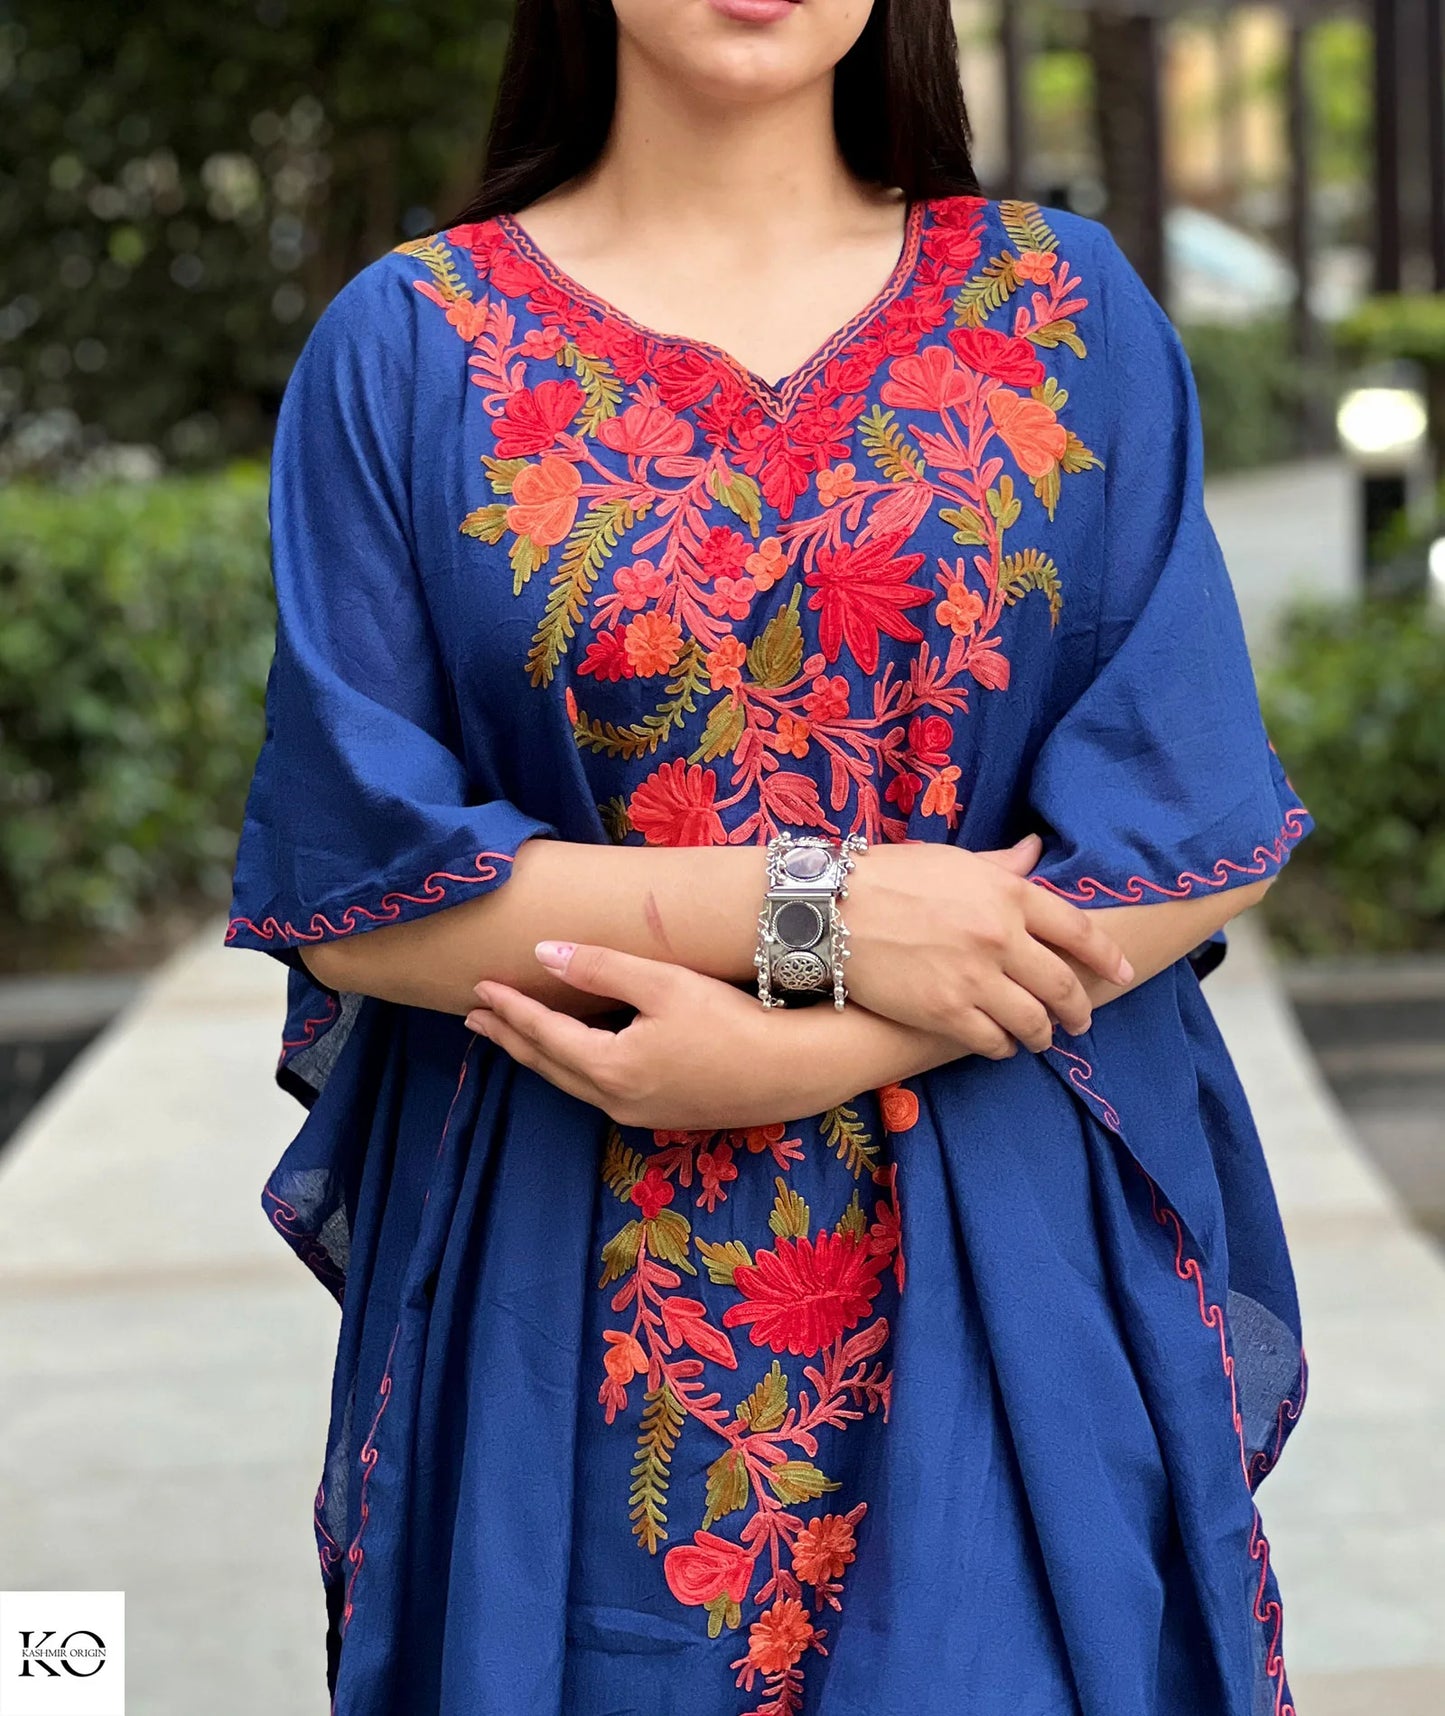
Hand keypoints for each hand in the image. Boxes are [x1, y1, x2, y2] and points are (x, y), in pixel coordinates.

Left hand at [464, 941, 959, 1130]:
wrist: (796, 1070)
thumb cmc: (733, 1018)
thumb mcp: (663, 982)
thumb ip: (599, 968)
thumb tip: (543, 953)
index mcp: (611, 1068)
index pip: (543, 1035)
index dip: (509, 1009)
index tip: (479, 988)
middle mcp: (617, 1100)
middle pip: (549, 1066)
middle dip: (510, 1039)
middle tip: (475, 1017)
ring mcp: (641, 1114)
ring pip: (573, 1083)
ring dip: (539, 1056)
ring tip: (514, 1036)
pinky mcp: (665, 1116)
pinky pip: (600, 1090)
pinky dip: (573, 1069)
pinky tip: (576, 1057)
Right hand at [841, 832, 1132, 1057]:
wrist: (829, 908)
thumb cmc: (887, 875)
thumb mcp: (952, 860)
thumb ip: (1001, 866)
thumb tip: (1036, 854)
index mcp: (1008, 893)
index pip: (1079, 930)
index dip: (1108, 956)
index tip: (1123, 973)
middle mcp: (1001, 937)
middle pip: (1063, 984)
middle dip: (1079, 1008)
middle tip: (1082, 1019)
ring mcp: (975, 978)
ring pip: (1033, 1021)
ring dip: (1044, 1033)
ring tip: (1042, 1037)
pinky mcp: (945, 1012)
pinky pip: (992, 1041)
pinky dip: (1004, 1047)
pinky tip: (1002, 1044)